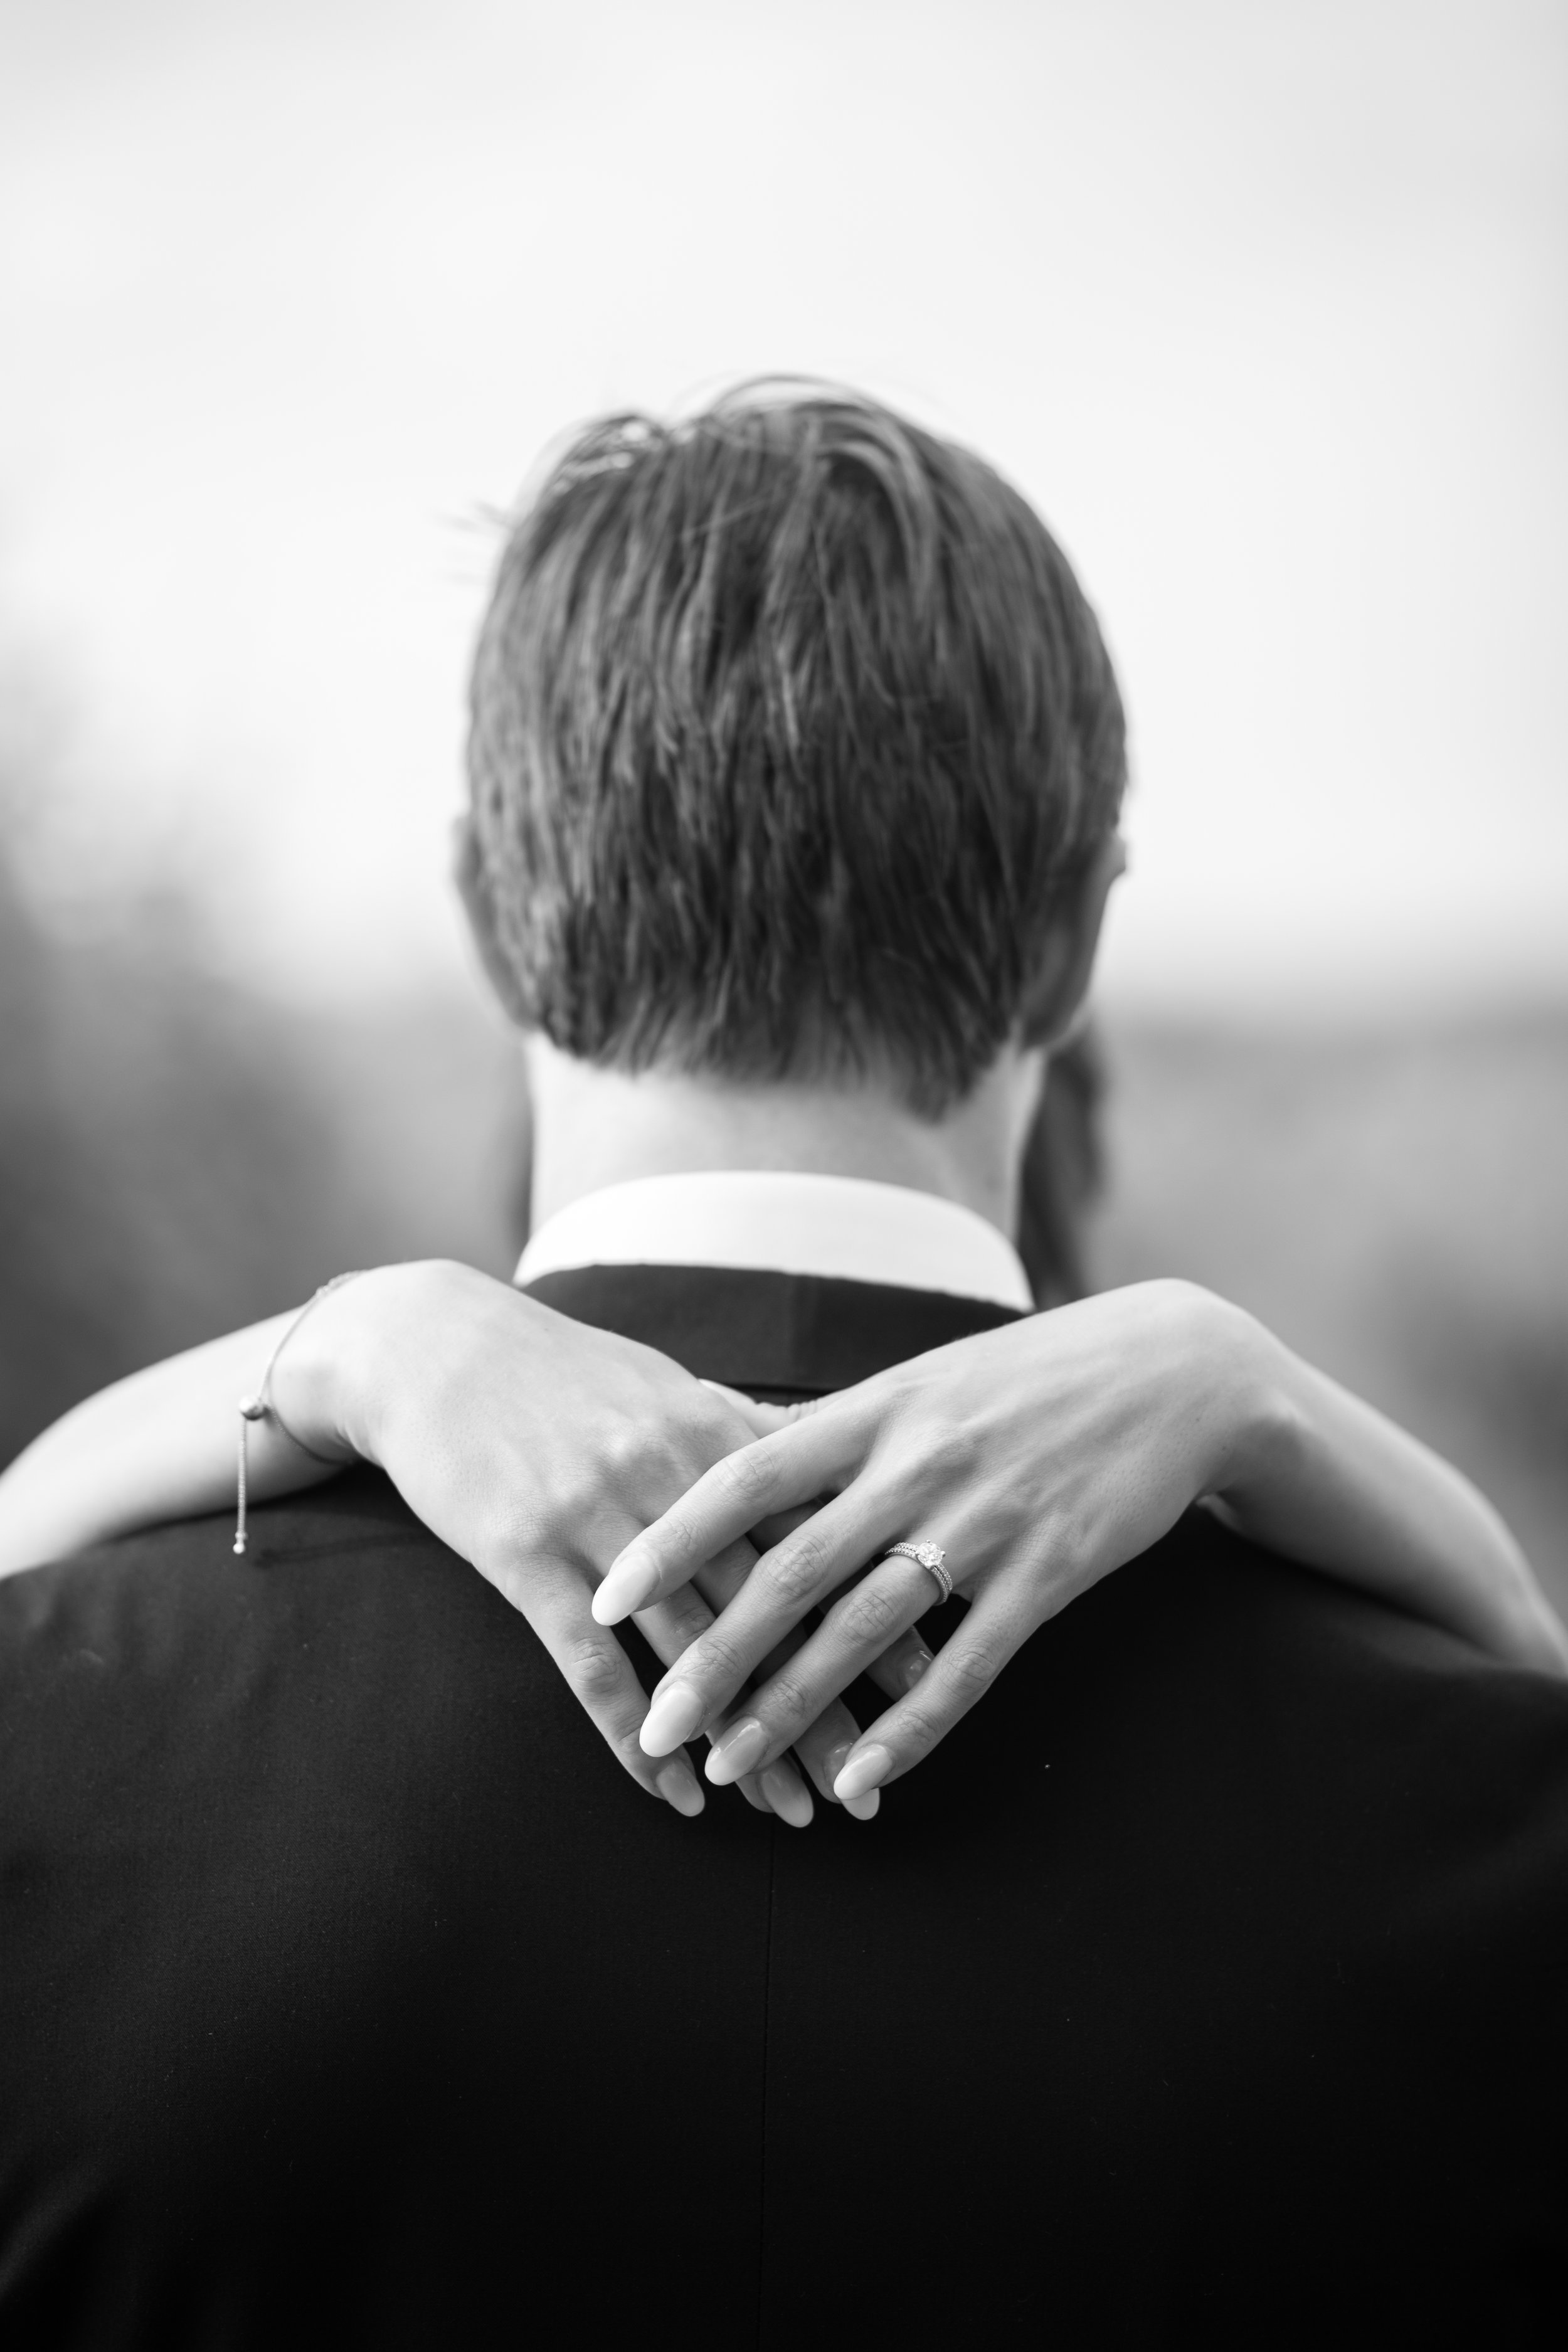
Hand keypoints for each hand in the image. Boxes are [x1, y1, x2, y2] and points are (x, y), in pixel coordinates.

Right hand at [280, 1262, 928, 1821]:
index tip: (930, 1677)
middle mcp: (668, 1479)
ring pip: (689, 1652)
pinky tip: (676, 1795)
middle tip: (875, 1778)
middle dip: (826, 1699)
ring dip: (743, 1740)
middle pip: (767, 1610)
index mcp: (713, 1434)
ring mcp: (597, 1521)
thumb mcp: (665, 1385)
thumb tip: (827, 1452)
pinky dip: (636, 1739)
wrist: (432, 1344)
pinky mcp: (527, 1557)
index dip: (873, 1610)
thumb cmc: (561, 1370)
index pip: (814, 1538)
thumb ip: (745, 1430)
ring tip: (792, 1812)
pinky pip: (592, 1668)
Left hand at [595, 1282, 1278, 1803]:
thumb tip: (718, 1434)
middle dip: (714, 1655)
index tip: (605, 1594)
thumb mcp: (919, 1381)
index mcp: (876, 1410)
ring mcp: (986, 1523)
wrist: (1173, 1372)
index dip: (672, 1539)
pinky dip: (908, 1730)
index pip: (747, 1475)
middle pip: (793, 1570)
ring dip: (794, 1706)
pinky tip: (856, 1780)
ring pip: (867, 1630)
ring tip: (730, 1767)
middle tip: (655, 1724)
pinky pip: (967, 1667)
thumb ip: (827, 1427)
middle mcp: (920, 1464)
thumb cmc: (1026, 1377)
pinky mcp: (1049, 1575)